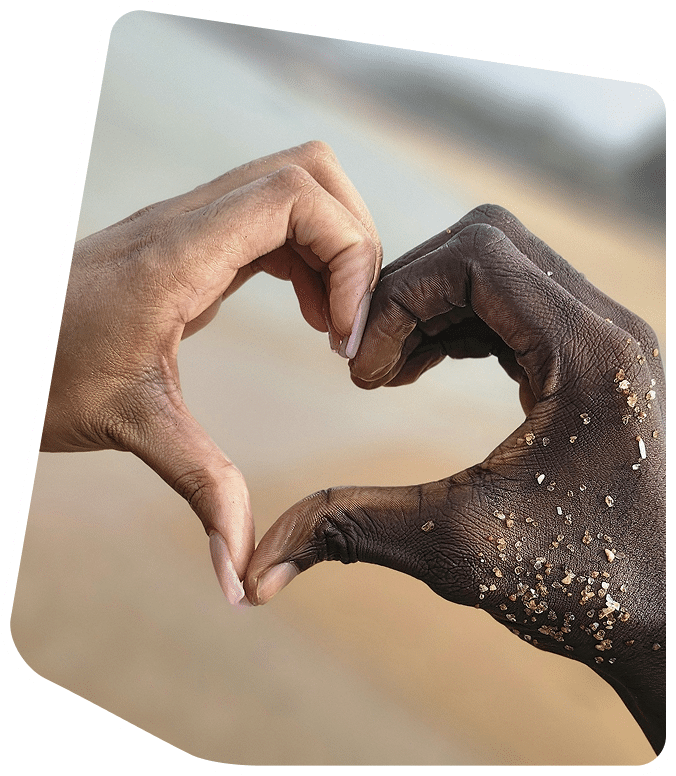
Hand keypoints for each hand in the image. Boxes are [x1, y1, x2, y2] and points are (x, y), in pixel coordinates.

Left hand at [42, 141, 380, 605]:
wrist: (4, 344)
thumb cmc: (44, 374)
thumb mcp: (130, 427)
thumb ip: (203, 492)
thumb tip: (241, 581)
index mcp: (178, 256)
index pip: (295, 196)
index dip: (346, 255)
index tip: (343, 337)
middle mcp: (188, 224)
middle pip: (307, 174)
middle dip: (352, 243)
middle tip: (347, 326)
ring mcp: (191, 228)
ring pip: (296, 190)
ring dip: (333, 250)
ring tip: (332, 327)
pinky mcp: (194, 245)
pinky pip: (274, 222)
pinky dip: (310, 259)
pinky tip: (309, 315)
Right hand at [244, 205, 664, 751]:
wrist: (668, 624)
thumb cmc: (590, 588)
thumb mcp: (459, 550)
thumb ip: (352, 529)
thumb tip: (260, 565)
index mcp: (590, 353)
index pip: (478, 256)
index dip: (400, 298)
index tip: (362, 375)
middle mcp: (607, 328)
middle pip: (488, 247)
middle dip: (409, 295)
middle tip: (369, 367)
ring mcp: (604, 341)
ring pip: (501, 270)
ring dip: (431, 308)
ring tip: (387, 373)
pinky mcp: (593, 361)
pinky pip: (515, 306)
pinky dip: (458, 325)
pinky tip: (423, 368)